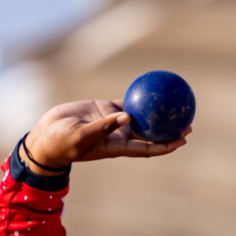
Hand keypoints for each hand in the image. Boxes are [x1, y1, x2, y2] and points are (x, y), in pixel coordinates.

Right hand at [23, 99, 189, 173]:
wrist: (46, 135)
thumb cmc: (61, 142)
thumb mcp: (81, 136)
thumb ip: (103, 128)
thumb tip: (127, 118)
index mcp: (117, 147)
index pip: (148, 148)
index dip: (166, 146)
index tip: (182, 141)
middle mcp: (119, 136)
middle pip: (151, 134)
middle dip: (170, 130)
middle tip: (188, 121)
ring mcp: (112, 122)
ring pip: (141, 116)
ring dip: (157, 112)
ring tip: (175, 102)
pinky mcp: (104, 108)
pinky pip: (125, 101)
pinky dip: (137, 96)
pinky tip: (150, 86)